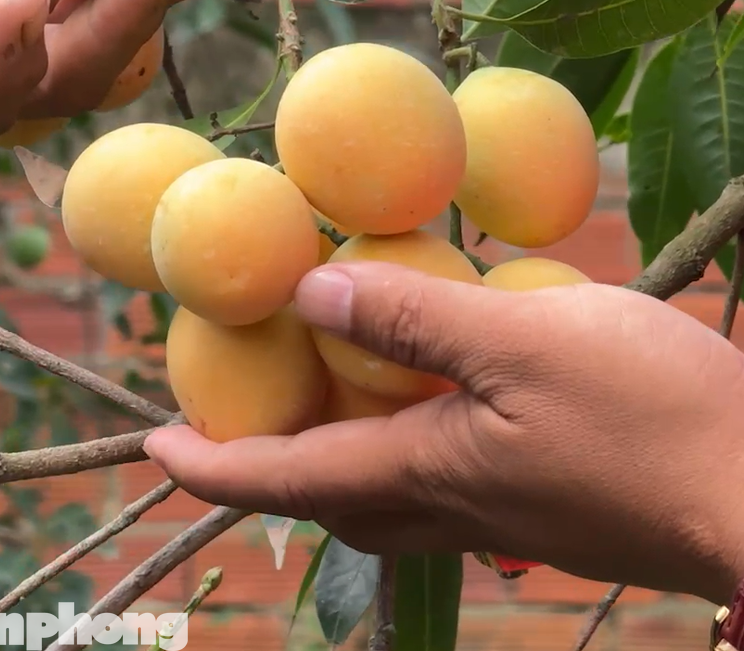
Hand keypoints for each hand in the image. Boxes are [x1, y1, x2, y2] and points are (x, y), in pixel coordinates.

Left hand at [144, 260, 743, 602]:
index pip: (282, 479)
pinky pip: (441, 471)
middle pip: (326, 493)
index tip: (153, 450)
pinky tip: (430, 376)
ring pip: (383, 486)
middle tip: (234, 408)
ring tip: (319, 377)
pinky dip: (404, 427)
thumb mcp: (525, 342)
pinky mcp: (542, 498)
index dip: (209, 465)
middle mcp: (447, 505)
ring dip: (334, 443)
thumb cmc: (656, 419)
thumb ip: (412, 318)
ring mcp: (498, 511)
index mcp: (422, 473)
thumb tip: (308, 296)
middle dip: (266, 461)